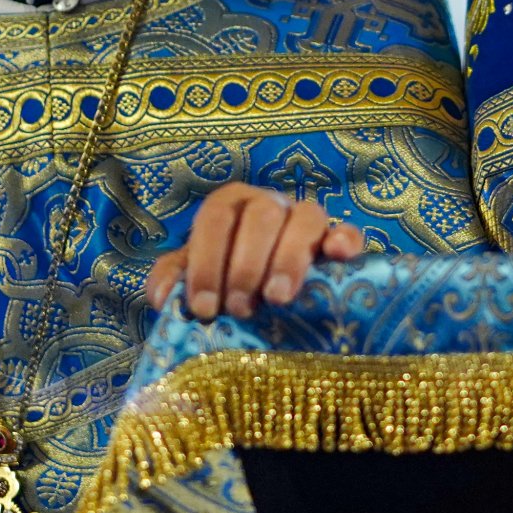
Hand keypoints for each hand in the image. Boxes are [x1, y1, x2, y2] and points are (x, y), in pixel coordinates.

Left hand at [146, 184, 363, 319]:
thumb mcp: (195, 277)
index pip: (216, 216)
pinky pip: (348, 231)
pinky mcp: (339, 240)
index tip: (205, 307)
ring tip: (277, 299)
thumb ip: (173, 279)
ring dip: (289, 258)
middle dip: (246, 265)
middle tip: (239, 307)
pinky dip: (344, 241)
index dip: (207, 261)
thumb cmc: (227, 281)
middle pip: (261, 215)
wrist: (267, 296)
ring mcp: (307, 219)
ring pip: (306, 217)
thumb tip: (163, 295)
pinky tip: (336, 258)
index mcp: (231, 205)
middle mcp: (270, 204)